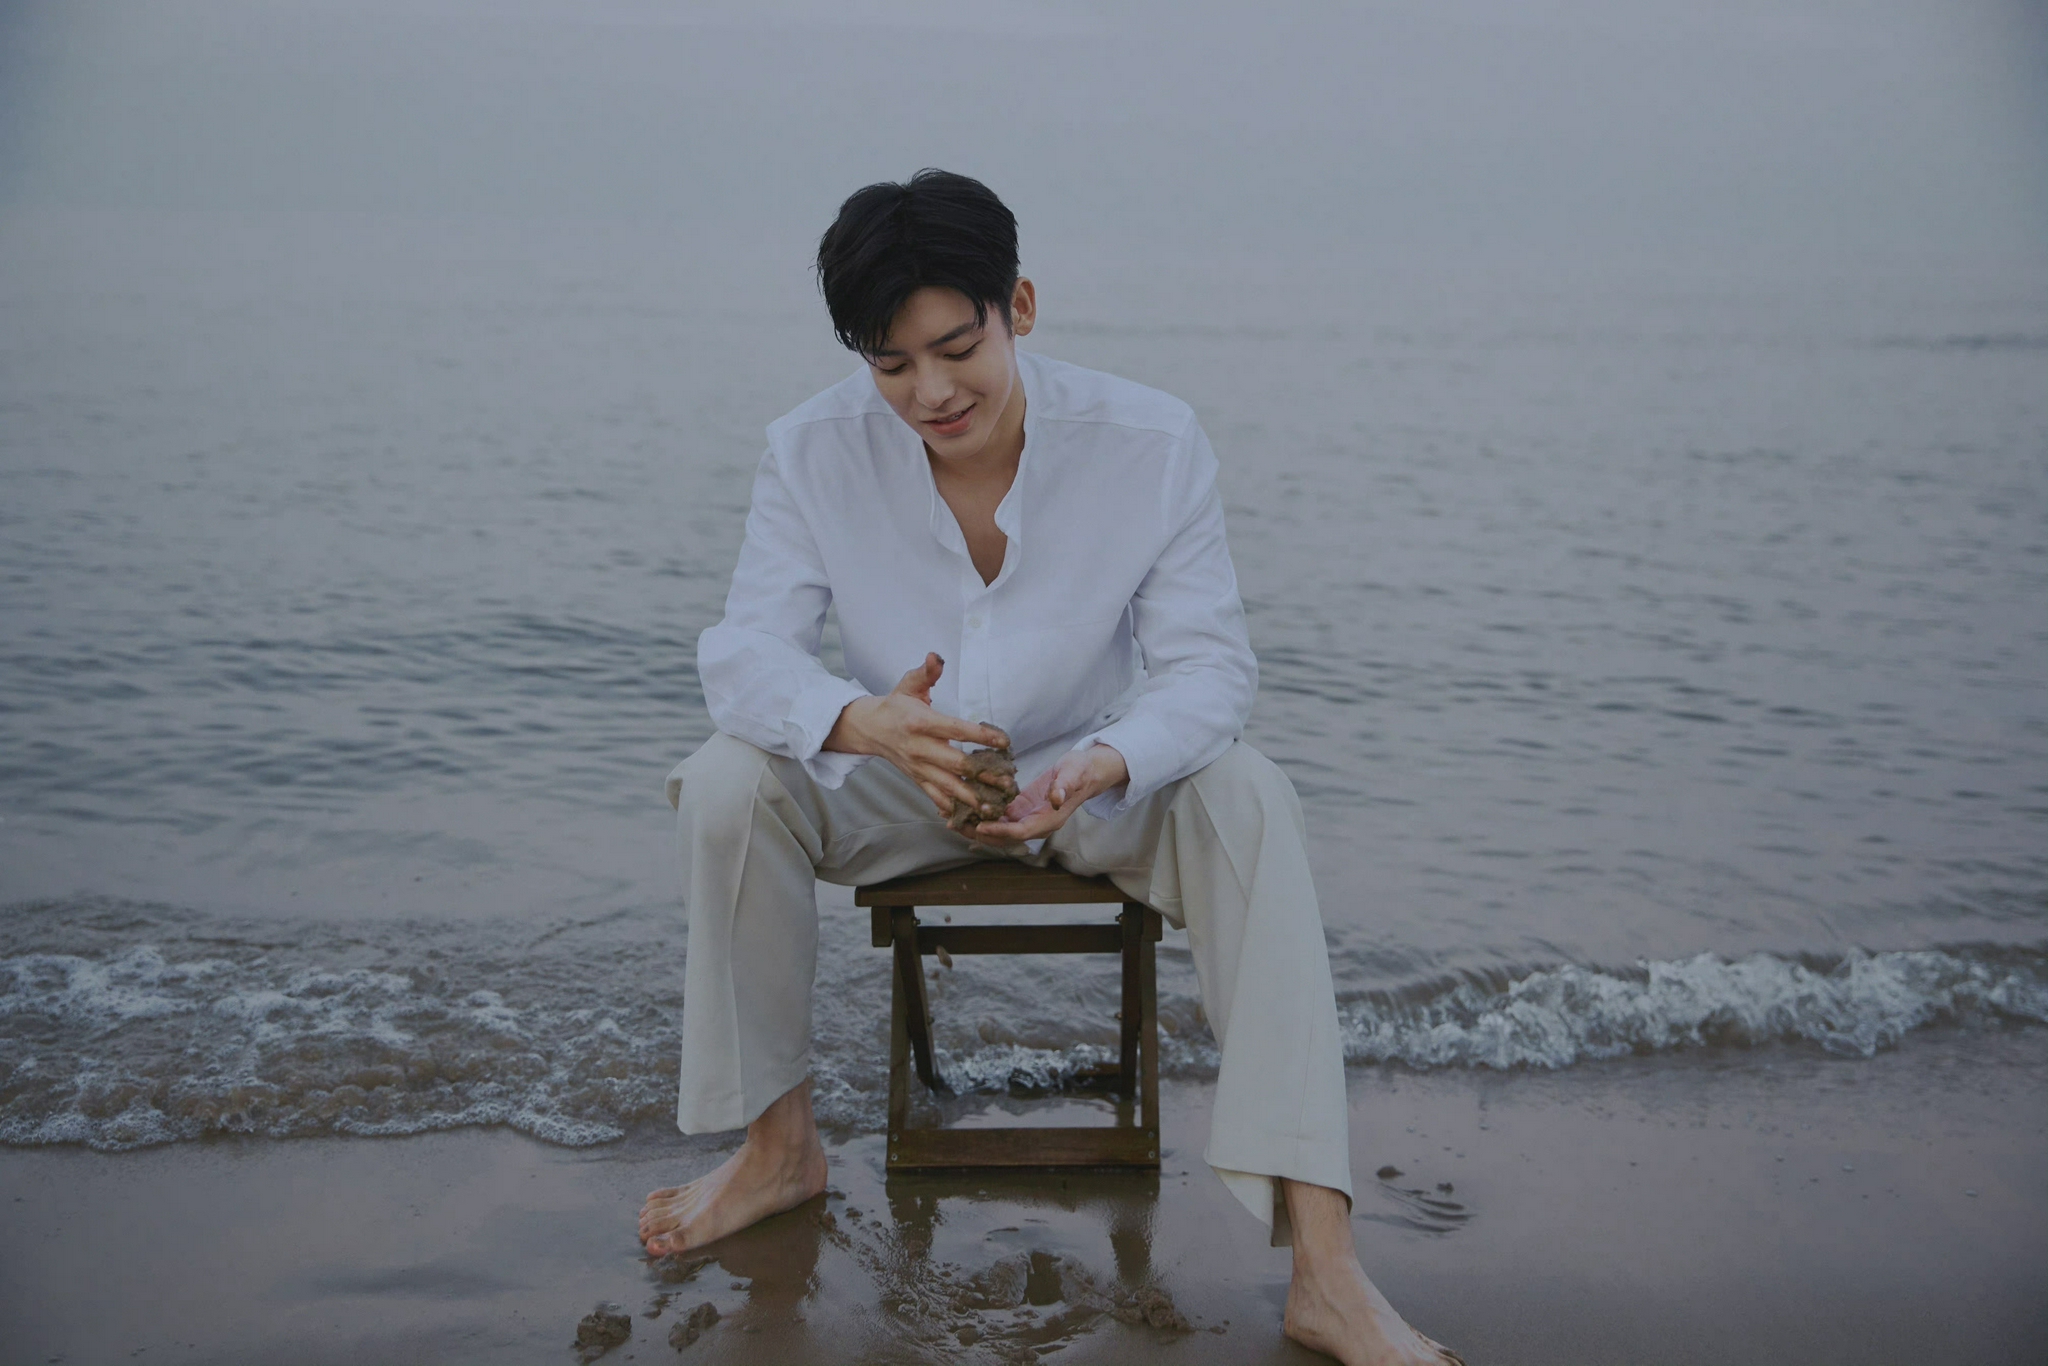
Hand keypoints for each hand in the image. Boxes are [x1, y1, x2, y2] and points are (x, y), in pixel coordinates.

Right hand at [824, 652, 1011, 818]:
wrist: (869, 729)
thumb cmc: (896, 705)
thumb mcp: (909, 684)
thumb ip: (926, 672)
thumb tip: (936, 656)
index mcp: (921, 723)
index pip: (955, 729)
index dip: (980, 735)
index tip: (1004, 741)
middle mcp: (920, 748)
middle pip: (955, 764)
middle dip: (983, 775)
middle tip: (1008, 782)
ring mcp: (919, 768)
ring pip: (948, 787)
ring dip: (973, 798)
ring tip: (995, 806)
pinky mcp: (918, 780)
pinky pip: (936, 798)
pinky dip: (954, 809)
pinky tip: (973, 817)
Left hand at [969, 743, 1127, 844]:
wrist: (1084, 772)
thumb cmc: (1080, 772)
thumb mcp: (1074, 775)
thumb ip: (1064, 787)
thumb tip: (1056, 799)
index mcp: (1048, 820)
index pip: (1019, 831)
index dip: (999, 830)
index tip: (979, 825)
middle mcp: (1034, 824)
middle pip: (1003, 836)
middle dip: (978, 832)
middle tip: (955, 824)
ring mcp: (1026, 817)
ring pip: (997, 828)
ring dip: (974, 824)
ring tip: (951, 816)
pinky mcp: (1019, 808)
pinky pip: (998, 815)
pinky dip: (981, 812)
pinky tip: (963, 804)